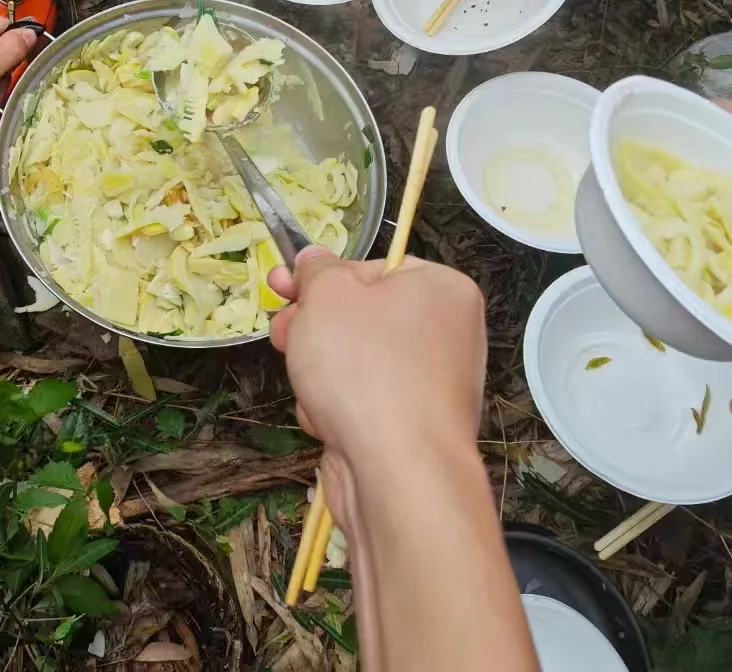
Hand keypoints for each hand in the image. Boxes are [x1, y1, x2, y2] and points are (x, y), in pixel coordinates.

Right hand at [267, 247, 487, 521]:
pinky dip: (339, 409)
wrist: (398, 473)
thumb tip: (313, 258)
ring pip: (357, 363)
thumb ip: (317, 270)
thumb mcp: (327, 297)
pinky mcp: (414, 429)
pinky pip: (364, 403)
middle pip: (363, 318)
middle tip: (283, 335)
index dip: (324, 280)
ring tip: (310, 387)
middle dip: (314, 329)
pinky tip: (328, 421)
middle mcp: (449, 334)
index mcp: (442, 289)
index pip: (373, 268)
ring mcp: (434, 386)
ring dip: (321, 372)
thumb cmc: (365, 369)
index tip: (283, 288)